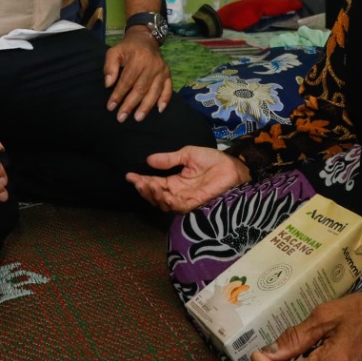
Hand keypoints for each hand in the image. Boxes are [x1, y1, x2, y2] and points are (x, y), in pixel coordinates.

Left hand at [104, 29, 171, 121]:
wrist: (145, 39)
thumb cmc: (127, 48)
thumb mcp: (114, 51)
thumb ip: (109, 67)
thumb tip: (108, 84)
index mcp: (138, 58)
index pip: (127, 80)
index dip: (118, 95)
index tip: (111, 107)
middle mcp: (152, 65)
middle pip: (140, 88)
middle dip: (130, 105)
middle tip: (121, 118)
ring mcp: (162, 70)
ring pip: (154, 91)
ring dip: (146, 107)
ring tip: (137, 118)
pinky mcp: (168, 74)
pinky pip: (168, 88)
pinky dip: (165, 100)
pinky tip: (159, 110)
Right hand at [127, 145, 248, 212]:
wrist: (232, 166)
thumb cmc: (213, 160)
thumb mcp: (188, 154)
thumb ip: (170, 159)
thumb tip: (149, 160)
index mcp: (176, 181)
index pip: (155, 183)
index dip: (142, 180)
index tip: (129, 175)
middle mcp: (178, 192)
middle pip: (156, 195)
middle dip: (144, 189)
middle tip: (136, 180)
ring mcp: (185, 199)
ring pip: (163, 202)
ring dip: (152, 195)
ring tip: (144, 184)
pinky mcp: (194, 204)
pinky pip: (177, 206)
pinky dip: (166, 201)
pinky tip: (160, 192)